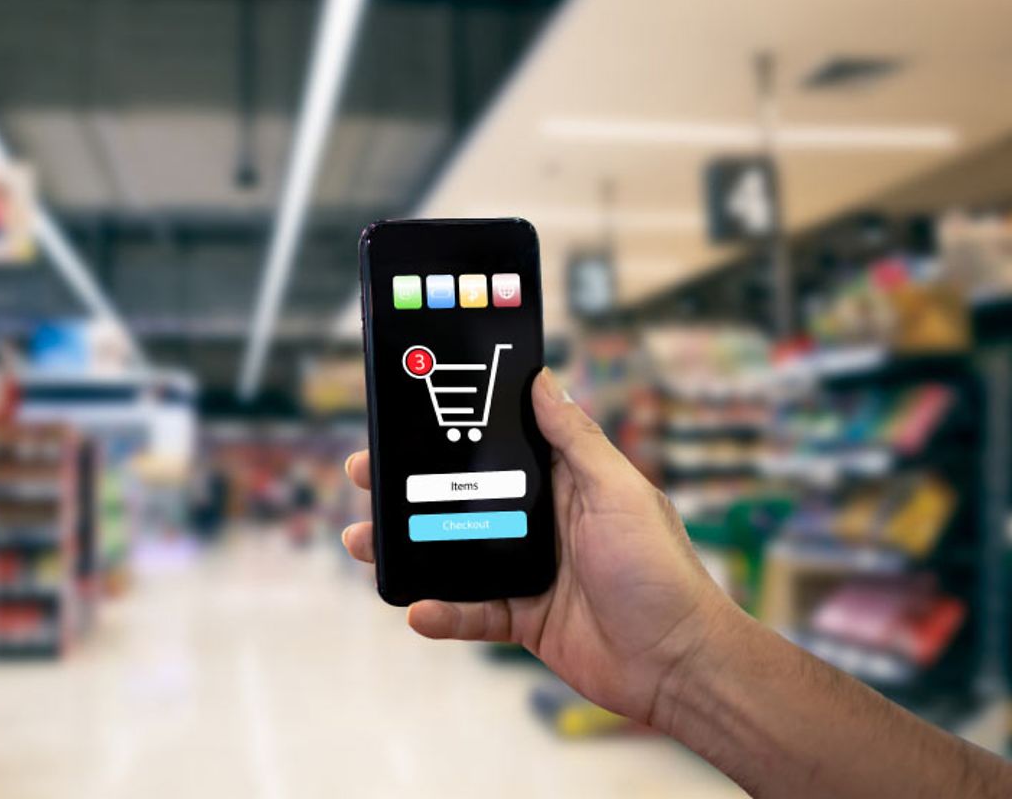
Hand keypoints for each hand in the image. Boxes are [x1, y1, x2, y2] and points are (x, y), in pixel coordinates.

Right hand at [342, 368, 736, 724]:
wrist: (679, 664)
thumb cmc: (660, 571)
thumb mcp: (619, 491)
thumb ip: (576, 439)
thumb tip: (542, 379)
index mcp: (563, 482)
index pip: (497, 444)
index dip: (453, 428)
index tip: (406, 414)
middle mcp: (540, 520)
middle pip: (461, 495)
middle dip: (408, 486)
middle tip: (363, 474)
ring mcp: (527, 569)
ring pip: (452, 551)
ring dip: (406, 547)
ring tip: (363, 540)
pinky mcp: (522, 618)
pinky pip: (470, 612)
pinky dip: (441, 612)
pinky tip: (417, 610)